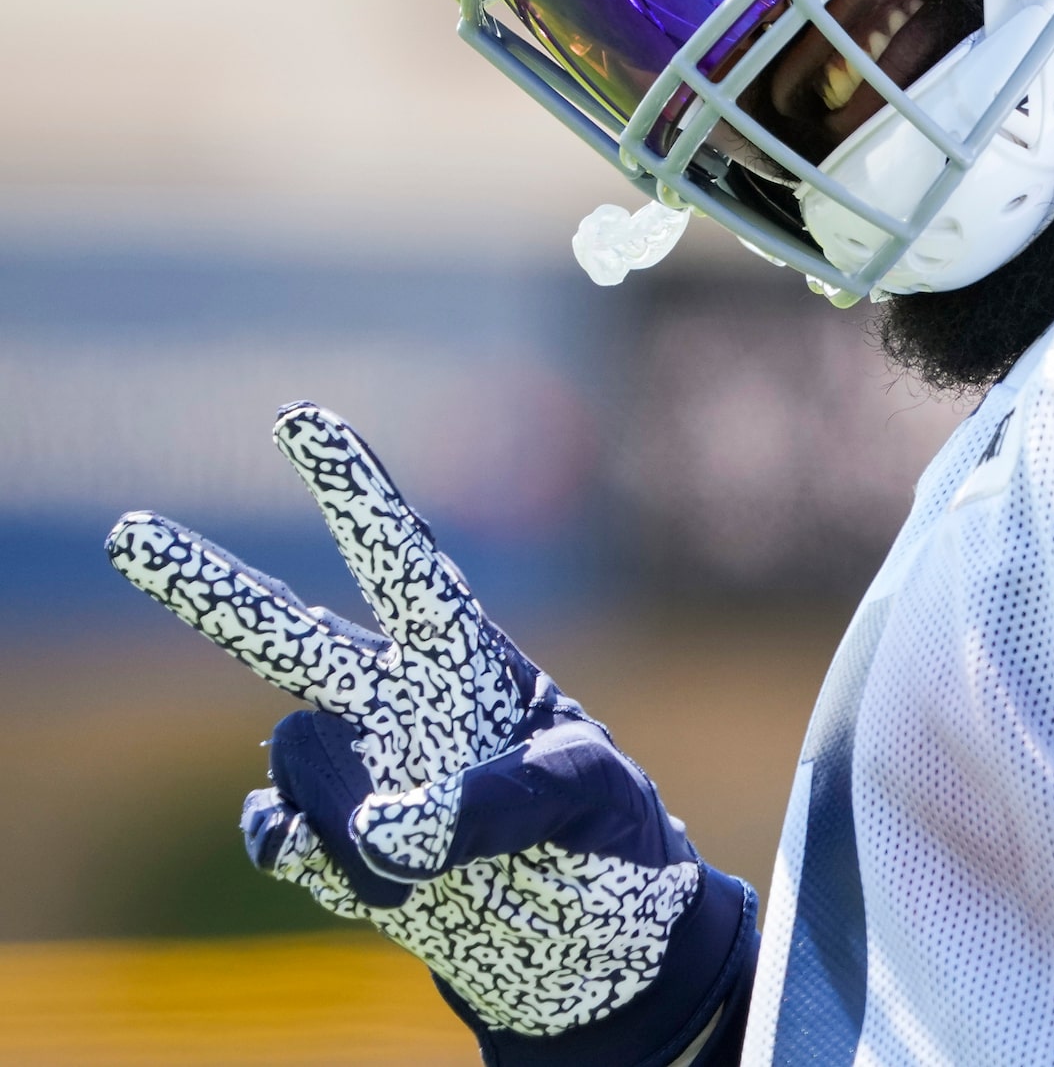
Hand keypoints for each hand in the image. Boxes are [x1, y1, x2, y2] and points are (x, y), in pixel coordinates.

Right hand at [106, 403, 749, 1049]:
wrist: (590, 953)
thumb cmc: (611, 843)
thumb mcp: (592, 801)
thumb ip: (502, 799)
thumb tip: (390, 827)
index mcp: (469, 660)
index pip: (404, 562)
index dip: (354, 490)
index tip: (300, 415)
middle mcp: (398, 705)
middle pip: (287, 637)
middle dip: (207, 587)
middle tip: (128, 532)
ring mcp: (359, 775)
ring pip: (299, 764)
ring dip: (358, 820)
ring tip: (443, 859)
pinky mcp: (334, 851)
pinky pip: (282, 839)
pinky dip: (304, 855)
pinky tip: (359, 867)